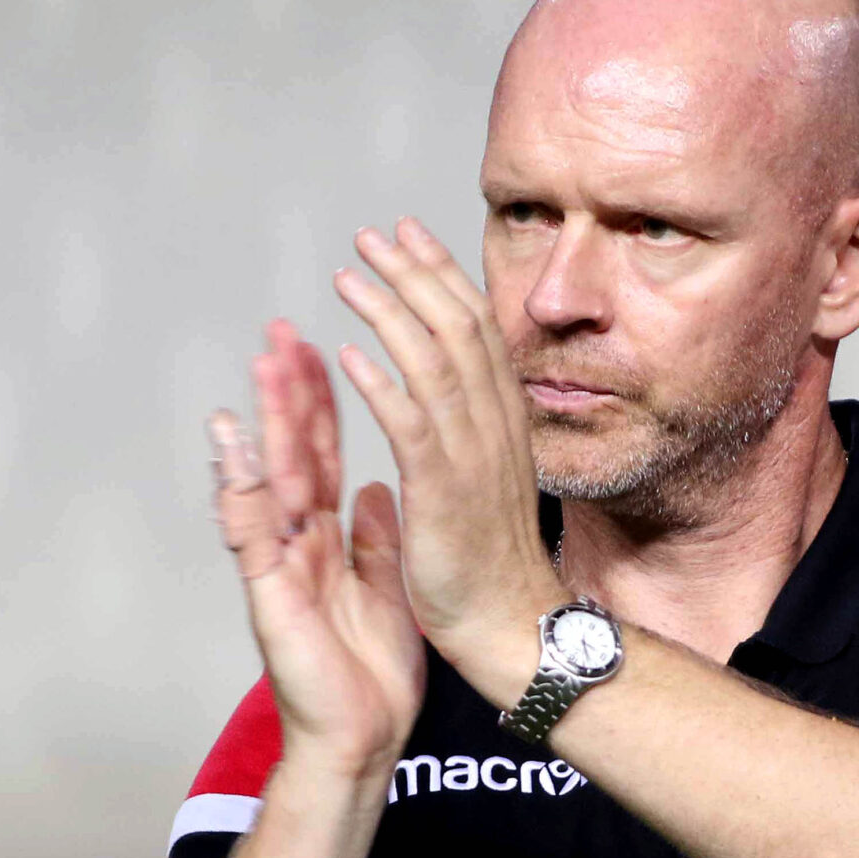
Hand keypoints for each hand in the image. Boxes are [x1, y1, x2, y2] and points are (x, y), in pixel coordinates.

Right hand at [209, 321, 425, 774]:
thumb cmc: (369, 674)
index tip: (317, 348)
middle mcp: (297, 542)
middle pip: (292, 453)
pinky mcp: (270, 595)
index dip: (321, 403)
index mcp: (326, 538)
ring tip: (260, 364)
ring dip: (263, 421)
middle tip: (280, 330)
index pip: (323, 455)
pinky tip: (231, 444)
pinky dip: (240, 487)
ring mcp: (279, 565)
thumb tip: (375, 491)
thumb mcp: (385, 588)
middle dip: (288, 392)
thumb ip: (375, 538)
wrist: (362, 739)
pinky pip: (252, 534)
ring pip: (268, 480)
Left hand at [332, 219, 568, 683]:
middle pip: (455, 328)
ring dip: (389, 312)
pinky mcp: (442, 490)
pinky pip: (410, 424)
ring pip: (432, 362)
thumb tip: (448, 399)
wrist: (509, 622)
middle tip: (373, 235)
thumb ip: (469, 432)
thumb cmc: (491, 561)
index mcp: (501, 421)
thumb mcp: (488, 478)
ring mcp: (469, 456)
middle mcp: (492, 426)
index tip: (410, 237)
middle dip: (414, 274)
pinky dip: (381, 384)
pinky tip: (349, 354)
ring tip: (350, 276)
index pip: (473, 328)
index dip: (441, 276)